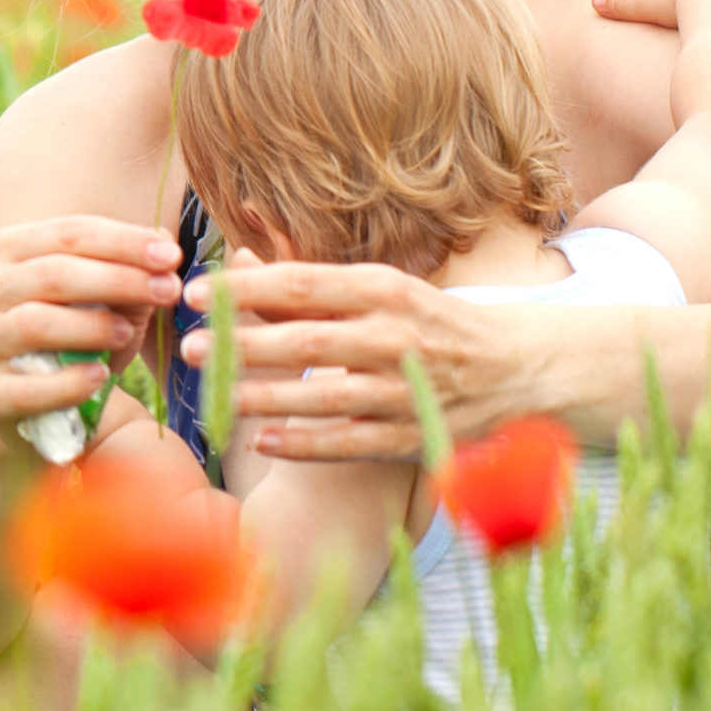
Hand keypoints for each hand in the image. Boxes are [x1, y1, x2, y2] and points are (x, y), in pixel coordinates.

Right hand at [0, 215, 182, 459]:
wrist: (34, 408)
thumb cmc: (75, 341)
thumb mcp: (106, 302)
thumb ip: (130, 274)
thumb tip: (164, 246)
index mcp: (9, 251)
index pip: (68, 233)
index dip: (124, 242)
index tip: (171, 256)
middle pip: (53, 274)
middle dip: (118, 279)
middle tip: (168, 291)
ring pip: (34, 323)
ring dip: (91, 326)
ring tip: (127, 334)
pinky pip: (27, 387)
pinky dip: (69, 382)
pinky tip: (99, 378)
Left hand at [181, 256, 552, 459]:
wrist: (520, 369)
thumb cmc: (430, 321)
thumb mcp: (381, 291)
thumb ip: (310, 286)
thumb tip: (236, 267)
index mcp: (388, 290)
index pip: (305, 284)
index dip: (245, 289)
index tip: (195, 293)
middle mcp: (398, 337)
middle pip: (307, 340)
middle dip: (243, 345)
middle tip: (190, 348)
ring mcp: (406, 391)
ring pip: (322, 396)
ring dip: (262, 396)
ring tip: (212, 395)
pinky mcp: (412, 437)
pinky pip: (349, 444)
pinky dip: (304, 443)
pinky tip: (260, 439)